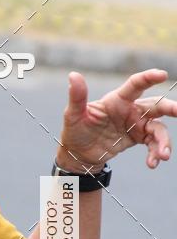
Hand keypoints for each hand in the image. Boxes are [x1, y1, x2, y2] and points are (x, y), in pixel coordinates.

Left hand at [57, 69, 174, 171]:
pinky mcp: (138, 138)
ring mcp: (136, 124)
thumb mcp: (72, 115)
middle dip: (169, 108)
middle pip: (155, 106)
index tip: (162, 74)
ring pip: (158, 128)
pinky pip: (153, 144)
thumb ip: (77, 96)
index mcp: (117, 99)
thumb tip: (73, 75)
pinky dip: (155, 153)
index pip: (135, 85)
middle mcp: (130, 109)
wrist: (79, 154)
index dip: (148, 78)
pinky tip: (152, 163)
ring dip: (164, 141)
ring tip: (163, 156)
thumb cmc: (75, 130)